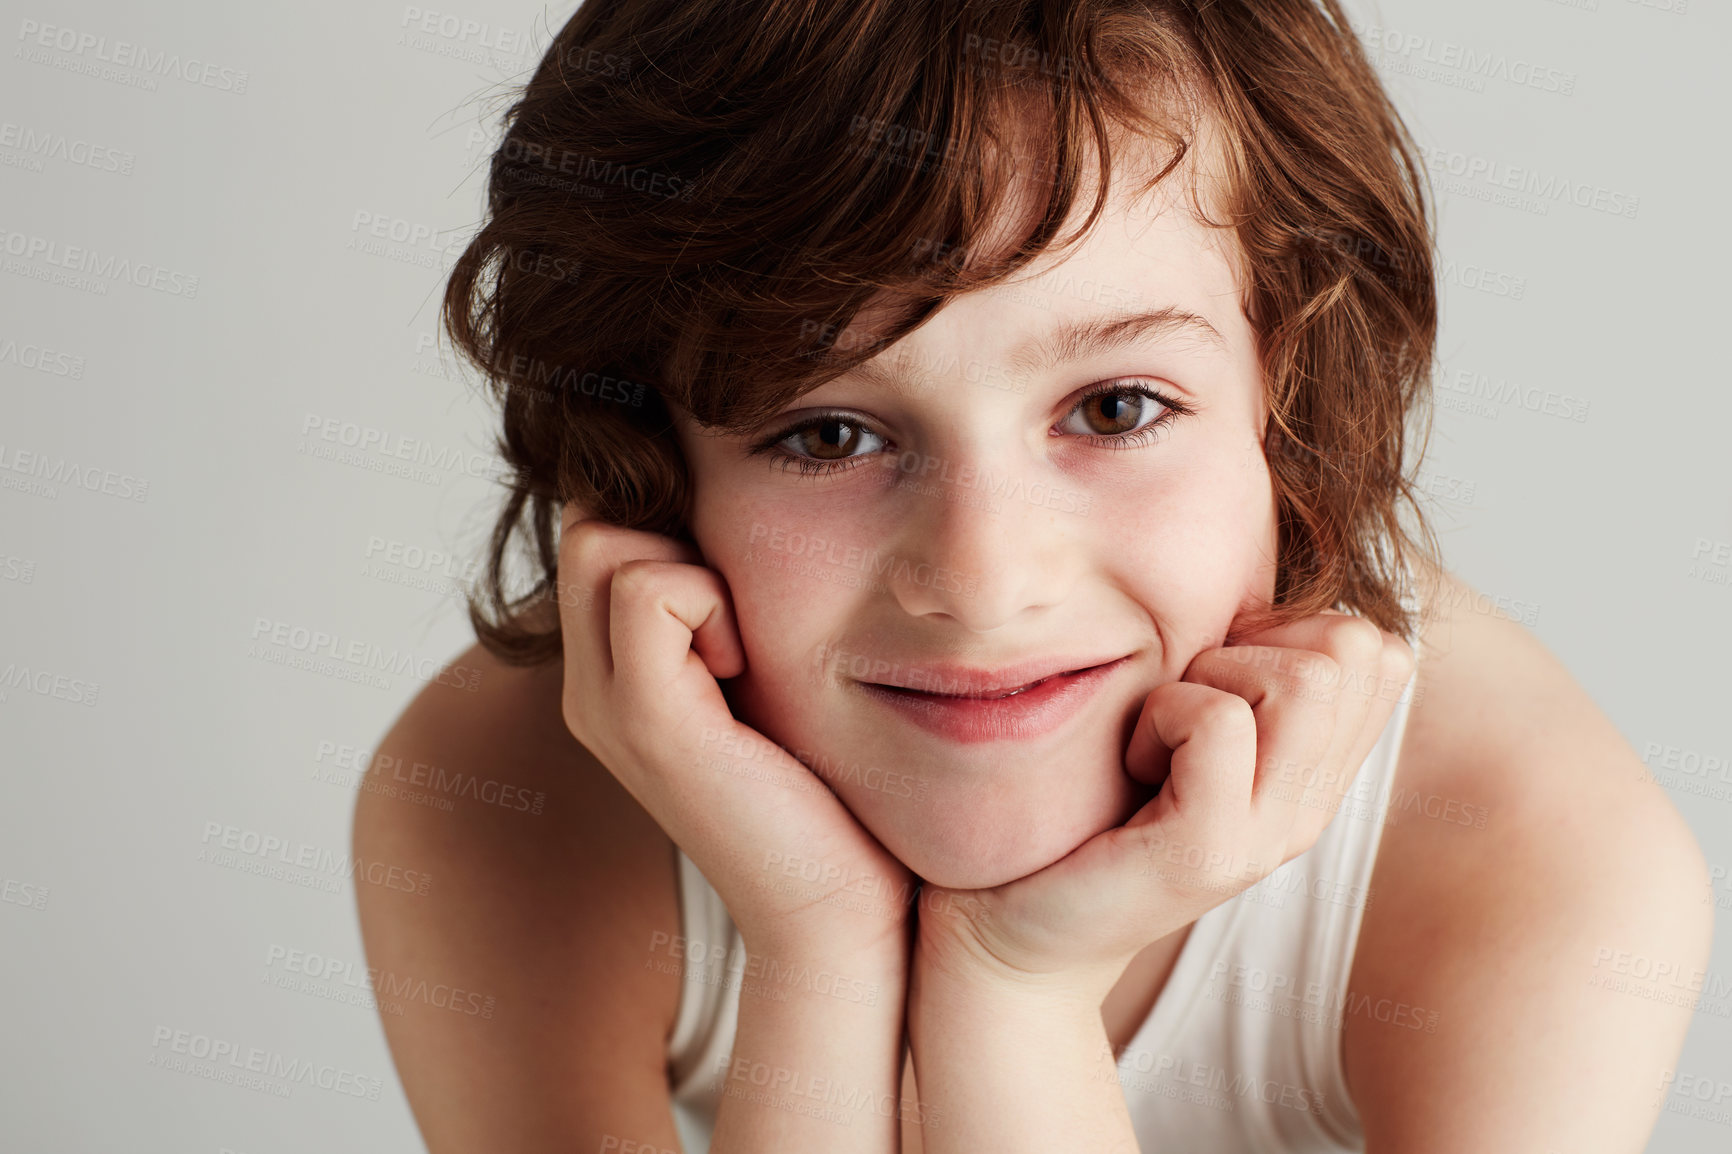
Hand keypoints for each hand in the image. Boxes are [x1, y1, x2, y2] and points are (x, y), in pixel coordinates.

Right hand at [554, 504, 916, 960]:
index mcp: (614, 676)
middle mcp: (592, 689)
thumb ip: (728, 610)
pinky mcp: (647, 722)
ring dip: (692, 568)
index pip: (596, 529)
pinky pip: (649, 589)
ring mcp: (608, 707)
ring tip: (744, 648)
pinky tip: (746, 666)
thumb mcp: (765, 678)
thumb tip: (744, 514)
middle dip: (671, 533)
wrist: (839, 907)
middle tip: (740, 614)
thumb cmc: (824, 791)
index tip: (737, 588)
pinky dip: (708, 599)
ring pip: (603, 542)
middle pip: (588, 524)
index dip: (664, 521)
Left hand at [914, 608, 1415, 999]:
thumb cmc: (1082, 807)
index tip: (1214, 675)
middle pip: (1354, 648)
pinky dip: (1162, 715)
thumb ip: (1237, 668)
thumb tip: (1255, 582)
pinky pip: (1219, 723)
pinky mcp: (1208, 854)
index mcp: (1314, 774)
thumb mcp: (1176, 724)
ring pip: (1303, 679)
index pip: (1381, 650)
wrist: (1013, 929)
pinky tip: (1132, 762)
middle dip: (1254, 643)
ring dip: (1210, 676)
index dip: (1294, 628)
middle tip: (1180, 703)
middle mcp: (1310, 807)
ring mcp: (1269, 837)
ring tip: (1158, 732)